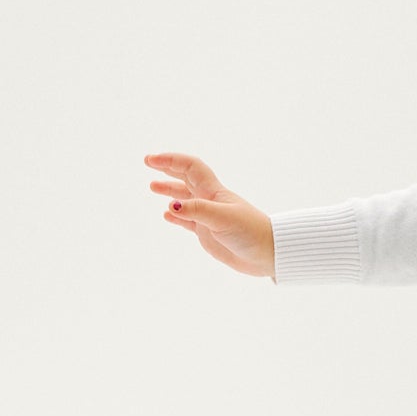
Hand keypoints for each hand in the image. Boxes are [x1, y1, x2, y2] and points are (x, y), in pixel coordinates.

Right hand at [146, 153, 274, 276]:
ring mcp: (209, 217)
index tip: (151, 160)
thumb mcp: (223, 219)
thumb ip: (197, 211)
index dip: (171, 161)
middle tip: (148, 162)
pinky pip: (188, 221)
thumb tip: (171, 206)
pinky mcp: (209, 234)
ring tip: (152, 187)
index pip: (190, 167)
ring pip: (184, 199)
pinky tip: (166, 215)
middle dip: (167, 169)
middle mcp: (210, 201)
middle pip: (185, 178)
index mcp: (214, 191)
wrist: (268, 255)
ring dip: (169, 191)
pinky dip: (176, 217)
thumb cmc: (251, 232)